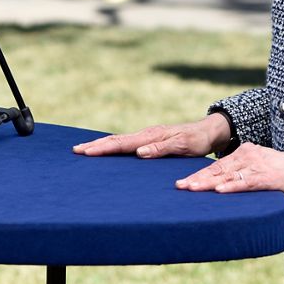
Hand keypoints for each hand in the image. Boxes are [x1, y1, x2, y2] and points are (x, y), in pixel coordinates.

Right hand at [73, 114, 230, 158]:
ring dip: (100, 145)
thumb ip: (161, 149)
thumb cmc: (197, 141)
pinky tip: (105, 149)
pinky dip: (111, 145)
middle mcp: (144, 134)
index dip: (102, 148)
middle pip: (114, 140)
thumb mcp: (183, 146)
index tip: (85, 152)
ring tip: (83, 149)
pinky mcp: (148, 140)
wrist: (207, 131)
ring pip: (118, 140)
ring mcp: (145, 137)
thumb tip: (138, 152)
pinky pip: (125, 142)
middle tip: (75, 150)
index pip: (121, 143)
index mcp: (150, 136)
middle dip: (94, 145)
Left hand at [175, 143, 283, 200]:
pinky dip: (231, 187)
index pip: (216, 165)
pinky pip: (245, 183)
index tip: (183, 182)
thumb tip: (225, 186)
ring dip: (207, 183)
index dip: (198, 174)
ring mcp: (256, 166)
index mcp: (243, 153)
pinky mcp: (266, 177)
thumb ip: (243, 175)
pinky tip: (219, 191)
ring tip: (191, 188)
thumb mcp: (259, 169)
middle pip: (216, 169)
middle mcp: (246, 156)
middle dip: (196, 178)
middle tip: (179, 186)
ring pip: (227, 175)